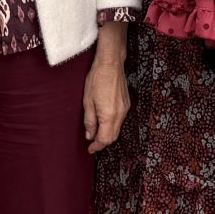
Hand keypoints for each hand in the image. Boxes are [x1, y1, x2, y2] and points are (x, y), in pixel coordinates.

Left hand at [83, 31, 129, 152]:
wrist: (111, 64)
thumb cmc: (97, 79)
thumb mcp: (87, 101)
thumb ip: (89, 121)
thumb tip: (89, 135)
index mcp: (109, 115)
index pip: (104, 139)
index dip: (97, 146)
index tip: (90, 149)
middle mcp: (120, 114)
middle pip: (113, 137)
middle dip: (102, 142)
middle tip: (92, 144)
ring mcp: (125, 109)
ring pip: (117, 129)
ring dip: (107, 134)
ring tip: (96, 133)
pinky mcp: (126, 103)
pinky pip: (120, 120)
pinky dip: (112, 125)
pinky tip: (104, 122)